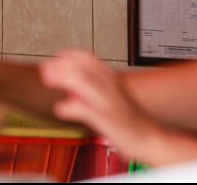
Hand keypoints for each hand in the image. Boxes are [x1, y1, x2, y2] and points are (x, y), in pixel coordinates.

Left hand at [39, 50, 165, 160]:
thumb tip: (70, 89)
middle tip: (45, 69)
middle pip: (84, 68)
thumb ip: (92, 92)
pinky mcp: (109, 120)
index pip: (90, 60)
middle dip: (62, 65)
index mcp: (112, 81)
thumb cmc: (130, 121)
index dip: (71, 56)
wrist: (151, 139)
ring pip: (86, 83)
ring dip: (65, 78)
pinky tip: (60, 109)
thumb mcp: (111, 99)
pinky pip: (89, 111)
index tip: (57, 57)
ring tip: (48, 79)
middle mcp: (111, 88)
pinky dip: (73, 107)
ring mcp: (110, 103)